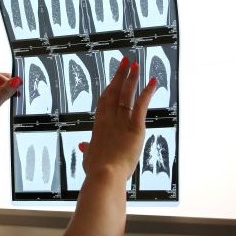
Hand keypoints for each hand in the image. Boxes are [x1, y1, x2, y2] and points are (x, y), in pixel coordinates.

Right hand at [81, 58, 155, 179]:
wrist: (104, 174)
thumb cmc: (96, 169)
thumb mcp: (88, 157)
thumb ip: (87, 149)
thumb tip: (83, 146)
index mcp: (99, 125)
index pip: (105, 101)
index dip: (110, 86)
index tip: (114, 76)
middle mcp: (109, 119)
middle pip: (114, 92)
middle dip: (120, 75)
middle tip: (126, 61)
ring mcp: (121, 122)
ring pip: (127, 95)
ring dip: (131, 79)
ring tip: (135, 65)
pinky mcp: (135, 127)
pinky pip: (141, 106)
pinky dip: (148, 92)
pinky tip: (153, 82)